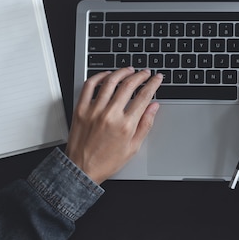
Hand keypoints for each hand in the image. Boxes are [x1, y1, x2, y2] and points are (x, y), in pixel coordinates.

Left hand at [65, 67, 161, 183]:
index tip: (157, 78)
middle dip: (140, 76)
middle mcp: (110, 115)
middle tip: (145, 73)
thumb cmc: (106, 161)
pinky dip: (99, 76)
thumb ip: (145, 125)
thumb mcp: (133, 147)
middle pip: (129, 86)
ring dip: (122, 72)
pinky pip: (90, 86)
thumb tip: (154, 107)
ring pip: (110, 82)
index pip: (144, 97)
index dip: (153, 84)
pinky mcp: (81, 109)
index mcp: (125, 125)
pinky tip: (107, 75)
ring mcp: (94, 110)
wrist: (82, 169)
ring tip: (129, 70)